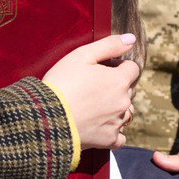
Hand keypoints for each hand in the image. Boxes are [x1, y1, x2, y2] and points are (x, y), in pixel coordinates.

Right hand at [43, 35, 140, 150]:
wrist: (47, 118)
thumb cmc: (62, 83)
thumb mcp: (82, 56)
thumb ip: (109, 45)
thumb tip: (131, 39)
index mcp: (119, 80)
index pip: (132, 69)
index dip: (119, 66)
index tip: (103, 70)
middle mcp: (123, 102)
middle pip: (129, 90)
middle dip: (117, 87)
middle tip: (93, 88)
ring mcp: (117, 122)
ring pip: (126, 112)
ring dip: (117, 108)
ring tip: (95, 107)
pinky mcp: (109, 140)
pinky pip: (121, 136)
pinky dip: (114, 131)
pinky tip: (99, 125)